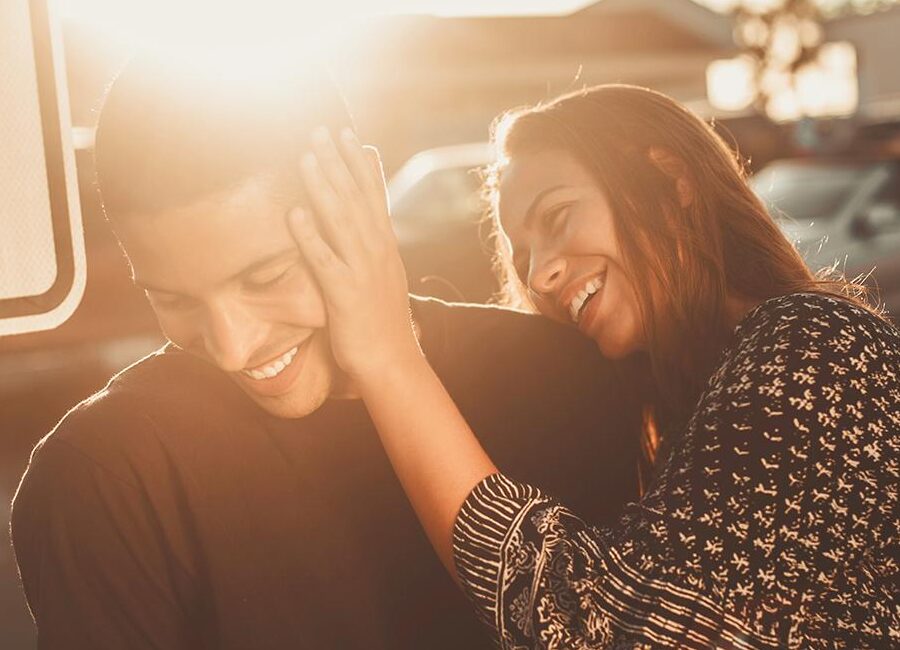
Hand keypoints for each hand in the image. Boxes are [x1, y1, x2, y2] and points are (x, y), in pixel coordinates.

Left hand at [289, 127, 421, 382]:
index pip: (373, 195)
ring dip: (323, 186)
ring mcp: (363, 271)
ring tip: (306, 156)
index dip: (359, 163)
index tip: (347, 133)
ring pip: (341, 220)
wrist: (392, 363)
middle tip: (320, 129)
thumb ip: (372, 244)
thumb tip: (366, 218)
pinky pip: (325, 260)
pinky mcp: (345, 294)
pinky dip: (310, 235)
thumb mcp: (382, 275)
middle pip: (356, 198)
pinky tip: (294, 213)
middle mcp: (377, 251)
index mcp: (385, 246)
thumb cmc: (381, 320)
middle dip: (338, 162)